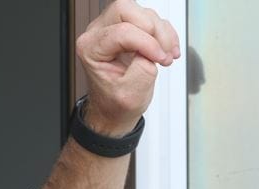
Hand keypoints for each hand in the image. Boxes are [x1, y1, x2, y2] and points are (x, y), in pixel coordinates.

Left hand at [76, 0, 180, 135]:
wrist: (114, 109)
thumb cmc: (115, 102)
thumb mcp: (131, 94)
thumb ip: (143, 68)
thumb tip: (153, 49)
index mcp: (90, 48)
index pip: (121, 32)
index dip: (147, 44)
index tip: (159, 59)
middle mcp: (97, 33)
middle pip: (126, 9)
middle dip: (151, 29)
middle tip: (161, 52)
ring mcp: (113, 28)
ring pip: (142, 12)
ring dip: (161, 33)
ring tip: (166, 57)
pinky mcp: (129, 27)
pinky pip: (151, 18)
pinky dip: (165, 33)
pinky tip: (167, 51)